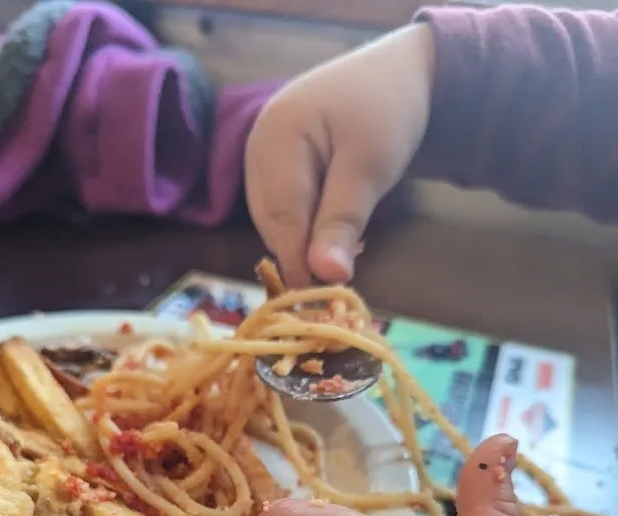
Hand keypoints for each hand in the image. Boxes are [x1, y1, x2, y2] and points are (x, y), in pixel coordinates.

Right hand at [245, 23, 434, 287]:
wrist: (400, 73)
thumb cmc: (387, 111)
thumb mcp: (370, 167)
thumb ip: (343, 221)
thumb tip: (325, 275)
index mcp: (275, 139)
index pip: (281, 218)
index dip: (299, 262)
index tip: (322, 300)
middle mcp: (257, 148)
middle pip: (273, 223)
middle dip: (303, 254)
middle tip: (341, 282)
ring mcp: (263, 157)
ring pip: (277, 222)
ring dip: (307, 244)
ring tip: (346, 251)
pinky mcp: (276, 167)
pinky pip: (284, 211)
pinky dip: (308, 229)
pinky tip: (336, 233)